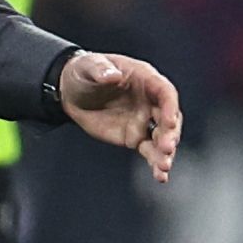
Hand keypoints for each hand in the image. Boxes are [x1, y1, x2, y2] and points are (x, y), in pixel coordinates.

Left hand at [56, 49, 183, 182]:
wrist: (72, 92)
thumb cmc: (84, 72)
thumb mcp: (88, 66)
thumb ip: (100, 69)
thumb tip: (112, 75)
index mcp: (144, 79)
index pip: (164, 92)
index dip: (170, 107)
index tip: (170, 121)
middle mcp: (150, 100)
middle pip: (169, 117)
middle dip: (170, 133)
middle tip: (167, 148)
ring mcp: (144, 120)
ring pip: (162, 137)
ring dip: (166, 152)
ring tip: (163, 166)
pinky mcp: (135, 137)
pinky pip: (150, 151)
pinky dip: (156, 163)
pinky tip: (160, 175)